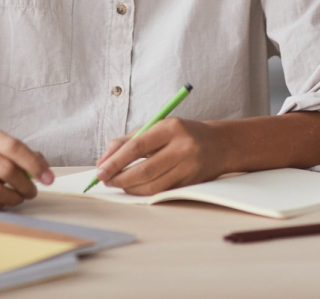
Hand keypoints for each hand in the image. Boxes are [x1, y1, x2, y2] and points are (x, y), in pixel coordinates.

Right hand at [0, 126, 53, 207]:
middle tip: (32, 192)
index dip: (34, 164)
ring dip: (13, 198)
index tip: (48, 178)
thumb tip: (45, 172)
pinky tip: (0, 202)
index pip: (14, 147)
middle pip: (7, 169)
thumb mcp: (1, 149)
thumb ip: (25, 156)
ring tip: (18, 197)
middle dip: (26, 185)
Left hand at [94, 118, 224, 194]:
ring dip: (129, 187)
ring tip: (117, 183)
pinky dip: (143, 192)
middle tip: (104, 179)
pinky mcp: (190, 184)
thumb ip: (129, 140)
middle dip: (119, 177)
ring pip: (151, 185)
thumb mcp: (158, 127)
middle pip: (144, 170)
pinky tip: (133, 187)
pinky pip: (160, 192)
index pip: (138, 146)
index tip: (100, 170)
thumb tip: (103, 160)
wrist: (219, 144)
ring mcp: (188, 168)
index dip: (116, 160)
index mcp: (171, 128)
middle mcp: (182, 148)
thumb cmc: (182, 133)